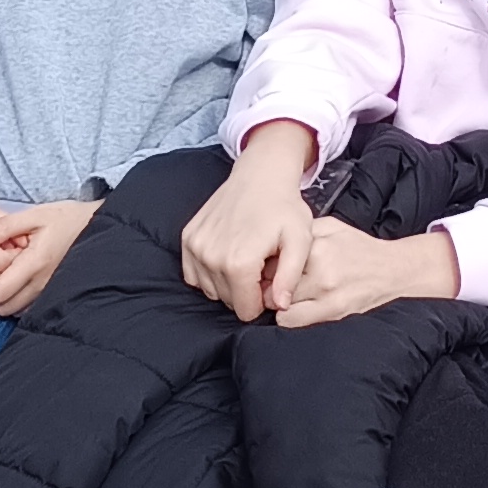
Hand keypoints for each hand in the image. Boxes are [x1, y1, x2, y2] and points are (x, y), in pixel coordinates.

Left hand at [0, 196, 98, 317]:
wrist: (97, 228)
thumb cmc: (66, 219)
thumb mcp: (34, 214)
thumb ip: (4, 227)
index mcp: (34, 263)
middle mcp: (42, 282)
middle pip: (4, 306)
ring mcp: (50, 290)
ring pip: (16, 310)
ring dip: (2, 300)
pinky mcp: (54, 292)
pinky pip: (30, 307)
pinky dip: (16, 301)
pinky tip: (13, 285)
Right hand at [181, 122, 320, 320]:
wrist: (260, 175)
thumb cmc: (284, 208)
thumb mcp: (300, 242)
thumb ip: (290, 278)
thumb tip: (280, 306)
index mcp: (238, 263)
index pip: (246, 311)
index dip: (262, 300)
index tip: (271, 278)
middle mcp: (211, 257)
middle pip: (228, 301)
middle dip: (246, 290)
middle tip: (261, 265)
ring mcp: (195, 247)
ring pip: (211, 290)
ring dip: (228, 282)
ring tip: (246, 257)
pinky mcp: (188, 239)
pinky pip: (194, 276)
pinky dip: (210, 272)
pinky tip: (228, 255)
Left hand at [272, 219, 462, 329]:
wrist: (394, 269)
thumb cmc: (360, 248)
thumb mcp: (331, 226)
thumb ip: (304, 232)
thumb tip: (275, 242)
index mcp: (318, 245)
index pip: (274, 258)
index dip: (266, 264)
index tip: (265, 268)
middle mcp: (320, 269)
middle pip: (275, 282)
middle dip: (268, 285)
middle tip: (271, 285)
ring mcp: (327, 293)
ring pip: (281, 302)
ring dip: (277, 302)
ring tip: (283, 298)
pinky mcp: (333, 312)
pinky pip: (294, 320)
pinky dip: (287, 317)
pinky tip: (293, 310)